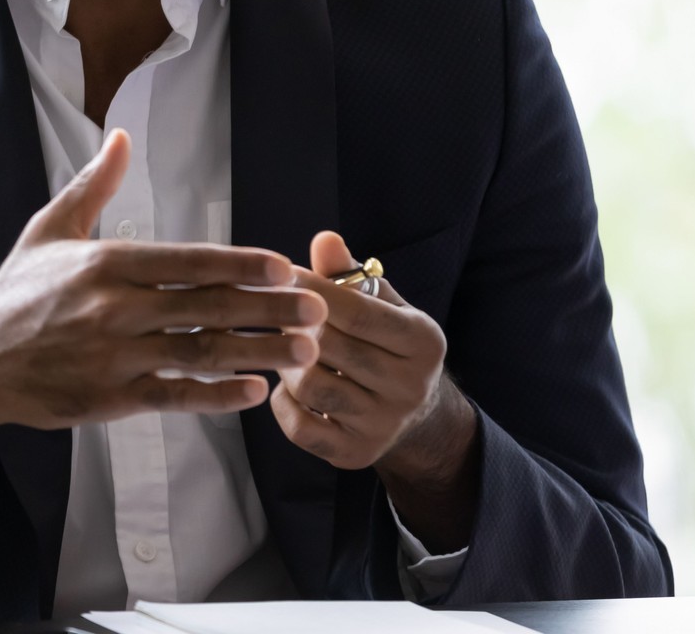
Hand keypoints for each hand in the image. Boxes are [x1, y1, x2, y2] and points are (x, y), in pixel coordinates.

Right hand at [0, 130, 327, 469]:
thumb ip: (93, 185)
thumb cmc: (15, 293)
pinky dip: (216, 395)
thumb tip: (120, 136)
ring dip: (257, 352)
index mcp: (104, 263)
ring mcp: (113, 357)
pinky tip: (253, 391)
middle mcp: (113, 309)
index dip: (238, 264)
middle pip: (205, 307)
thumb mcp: (48, 230)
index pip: (186, 262)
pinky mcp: (110, 399)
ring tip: (303, 353)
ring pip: (199, 353)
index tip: (282, 265)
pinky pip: (175, 397)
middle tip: (316, 309)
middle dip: (267, 308)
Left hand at [271, 231, 480, 551]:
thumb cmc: (388, 344)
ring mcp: (383, 425)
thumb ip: (351, 274)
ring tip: (283, 348)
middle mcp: (410, 386)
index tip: (280, 273)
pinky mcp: (356, 455)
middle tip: (271, 310)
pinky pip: (300, 427)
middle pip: (330, 347)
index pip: (356, 310)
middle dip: (293, 324)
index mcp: (423, 341)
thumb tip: (325, 240)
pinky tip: (288, 385)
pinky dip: (283, 402)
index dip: (312, 288)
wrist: (418, 416)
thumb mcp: (384, 306)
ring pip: (311, 385)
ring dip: (286, 363)